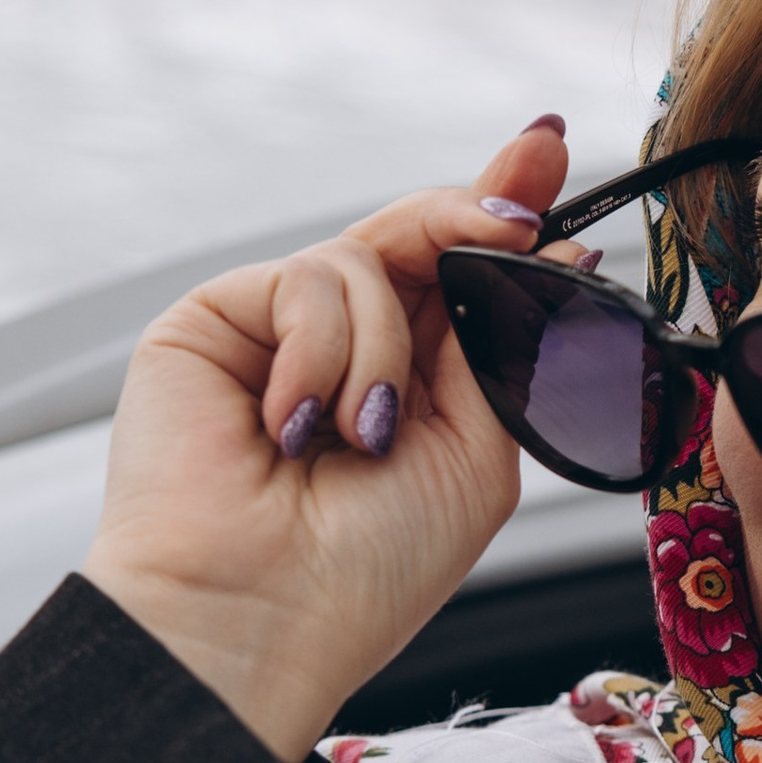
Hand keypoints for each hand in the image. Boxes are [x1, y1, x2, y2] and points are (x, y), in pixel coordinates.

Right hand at [82, 120, 573, 762]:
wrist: (262, 615)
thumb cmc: (369, 566)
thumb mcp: (479, 452)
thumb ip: (502, 346)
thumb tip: (547, 253)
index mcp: (416, 378)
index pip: (460, 270)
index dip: (504, 205)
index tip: (546, 147)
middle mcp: (347, 345)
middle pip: (418, 233)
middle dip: (474, 212)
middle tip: (520, 216)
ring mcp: (278, 329)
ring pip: (370, 259)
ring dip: (385, 354)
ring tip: (361, 439)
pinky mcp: (214, 318)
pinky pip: (309, 278)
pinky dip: (322, 355)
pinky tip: (295, 427)